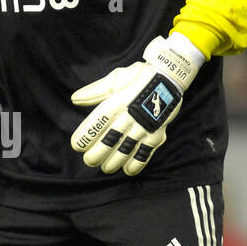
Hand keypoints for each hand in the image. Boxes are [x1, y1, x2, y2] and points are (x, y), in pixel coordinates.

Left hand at [70, 34, 201, 176]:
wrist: (171, 76)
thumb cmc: (140, 76)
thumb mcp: (117, 77)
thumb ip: (95, 90)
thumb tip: (75, 98)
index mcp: (117, 103)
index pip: (97, 123)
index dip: (85, 137)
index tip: (76, 145)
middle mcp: (129, 117)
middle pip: (109, 141)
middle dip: (96, 154)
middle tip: (89, 160)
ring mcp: (144, 127)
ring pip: (125, 150)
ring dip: (113, 162)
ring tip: (105, 168)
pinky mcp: (157, 133)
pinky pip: (146, 152)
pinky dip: (137, 163)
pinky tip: (128, 169)